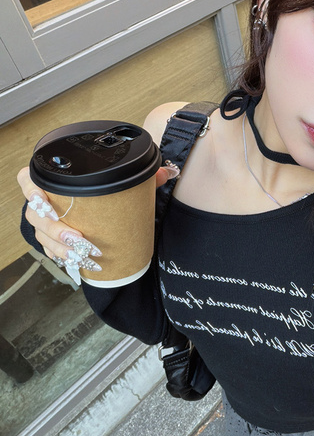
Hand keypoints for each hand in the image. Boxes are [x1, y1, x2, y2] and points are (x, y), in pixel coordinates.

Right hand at [17, 163, 176, 281]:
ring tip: (79, 255)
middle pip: (34, 216)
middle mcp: (42, 202)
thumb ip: (139, 174)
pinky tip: (74, 262)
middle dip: (54, 230)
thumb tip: (165, 173)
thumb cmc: (98, 190)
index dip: (30, 190)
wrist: (92, 206)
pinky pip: (47, 250)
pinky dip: (60, 257)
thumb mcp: (117, 180)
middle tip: (76, 238)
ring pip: (41, 236)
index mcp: (52, 181)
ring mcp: (43, 222)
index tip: (44, 201)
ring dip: (59, 248)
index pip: (27, 180)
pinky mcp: (49, 239)